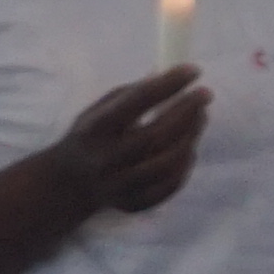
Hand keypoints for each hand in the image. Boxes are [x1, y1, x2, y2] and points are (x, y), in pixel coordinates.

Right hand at [39, 71, 210, 218]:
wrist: (68, 184)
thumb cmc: (89, 137)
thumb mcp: (98, 110)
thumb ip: (131, 95)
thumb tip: (171, 76)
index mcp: (95, 129)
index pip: (136, 102)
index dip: (168, 85)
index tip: (193, 71)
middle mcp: (106, 159)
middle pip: (157, 135)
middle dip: (187, 111)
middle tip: (205, 95)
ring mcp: (120, 185)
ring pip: (168, 163)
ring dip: (191, 137)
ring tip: (200, 118)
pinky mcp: (132, 202)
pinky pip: (169, 186)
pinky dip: (185, 165)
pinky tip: (188, 149)